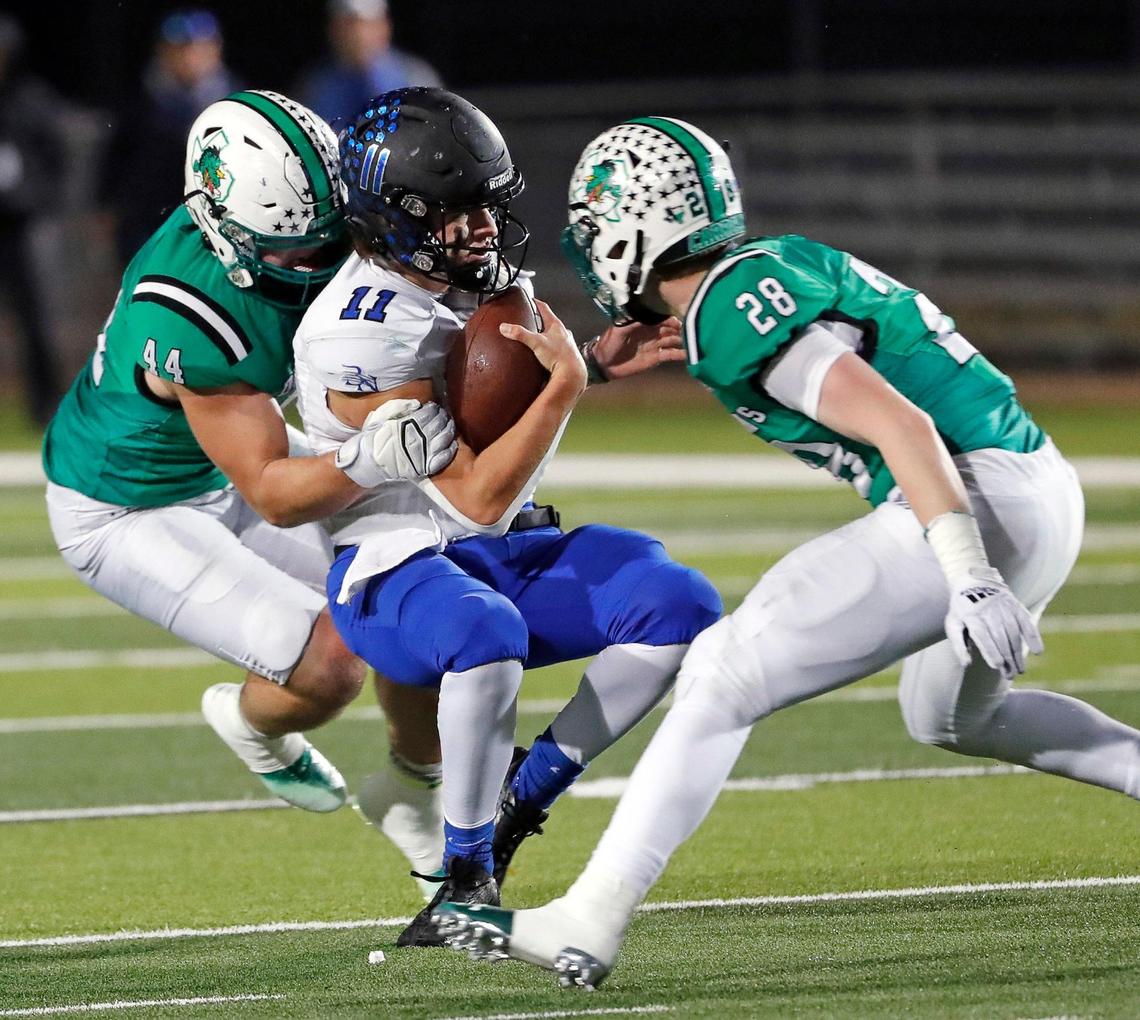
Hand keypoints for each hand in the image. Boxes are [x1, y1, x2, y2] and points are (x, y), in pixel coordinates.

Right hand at [335, 398, 456, 487]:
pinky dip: (449, 450)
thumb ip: (399, 407)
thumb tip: (417, 404)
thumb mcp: (382, 415)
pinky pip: (442, 458)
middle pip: (437, 424)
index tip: (434, 407)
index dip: (433, 409)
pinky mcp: (424, 467)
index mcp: (408, 425)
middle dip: (442, 417)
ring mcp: (422, 453)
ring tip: (449, 425)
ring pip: (443, 439)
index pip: (427, 413)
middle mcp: (417, 438)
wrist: (370, 460)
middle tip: (443, 414)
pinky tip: (452, 443)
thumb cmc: (375, 436)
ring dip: (449, 430)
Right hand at [500, 299, 586, 392]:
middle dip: (541, 321)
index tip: (531, 300)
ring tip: (537, 339)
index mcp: (556, 326)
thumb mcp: (536, 342)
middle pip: (550, 322)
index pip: (545, 309)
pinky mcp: (566, 355)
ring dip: (546, 336)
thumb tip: (506, 327)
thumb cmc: (559, 357)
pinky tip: (545, 354)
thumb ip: (520, 334)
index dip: (536, 303)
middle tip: (532, 321)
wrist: (572, 374)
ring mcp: (566, 344)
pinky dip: (550, 349)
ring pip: (555, 336)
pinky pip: (556, 348)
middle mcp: (563, 333)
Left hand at [590, 317, 685, 379]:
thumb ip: (632, 322)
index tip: (679, 320)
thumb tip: (648, 315)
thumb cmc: (608, 344)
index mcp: (643, 323)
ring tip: (694, 341)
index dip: (670, 318)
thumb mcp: (618, 330)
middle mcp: (651, 332)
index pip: (660, 317)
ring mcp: (655, 345)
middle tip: (691, 330)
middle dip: (680, 328)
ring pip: (673, 340)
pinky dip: (680, 354)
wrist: (604, 364)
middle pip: (669, 328)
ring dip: (683, 340)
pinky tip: (690, 354)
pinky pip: (671, 354)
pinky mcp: (656, 358)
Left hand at [944, 567, 1042, 679]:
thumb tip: (966, 664)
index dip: (990, 650)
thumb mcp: (953, 623)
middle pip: (1000, 637)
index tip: (997, 666)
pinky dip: (1034, 636)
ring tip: (1020, 670)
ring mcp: (1004, 608)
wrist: (973, 581)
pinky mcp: (1016, 606)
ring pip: (1013, 633)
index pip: (983, 635)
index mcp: (971, 615)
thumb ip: (958, 644)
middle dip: (1006, 657)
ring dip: (1018, 653)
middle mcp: (989, 611)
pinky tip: (1038, 651)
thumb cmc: (962, 609)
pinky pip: (1027, 622)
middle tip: (1009, 675)